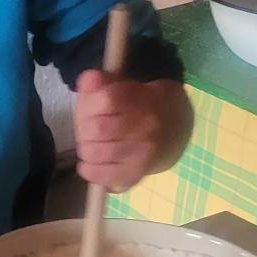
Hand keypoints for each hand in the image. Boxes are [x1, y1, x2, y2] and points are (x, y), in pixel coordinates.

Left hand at [74, 73, 190, 190]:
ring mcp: (142, 152)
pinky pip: (105, 176)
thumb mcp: (120, 85)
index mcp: (141, 99)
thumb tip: (88, 79)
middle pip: (97, 129)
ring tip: (90, 146)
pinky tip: (88, 164)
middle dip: (84, 130)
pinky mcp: (137, 173)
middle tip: (87, 131)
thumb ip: (99, 81)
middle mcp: (145, 126)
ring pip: (96, 153)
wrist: (172, 127)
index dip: (89, 104)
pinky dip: (90, 170)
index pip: (106, 99)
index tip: (90, 110)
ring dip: (85, 149)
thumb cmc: (136, 104)